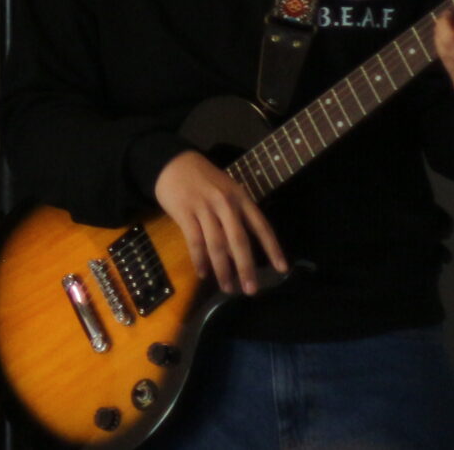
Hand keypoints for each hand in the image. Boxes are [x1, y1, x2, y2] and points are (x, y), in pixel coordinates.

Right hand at [154, 150, 285, 295]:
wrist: (171, 162)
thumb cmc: (203, 179)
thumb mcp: (226, 190)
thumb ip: (236, 215)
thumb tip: (241, 252)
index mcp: (240, 197)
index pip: (261, 226)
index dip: (272, 248)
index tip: (281, 269)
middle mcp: (225, 203)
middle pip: (239, 240)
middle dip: (246, 267)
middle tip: (251, 290)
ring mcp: (204, 207)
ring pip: (217, 244)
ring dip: (223, 270)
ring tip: (227, 287)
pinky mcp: (184, 212)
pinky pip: (195, 241)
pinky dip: (199, 260)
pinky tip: (203, 273)